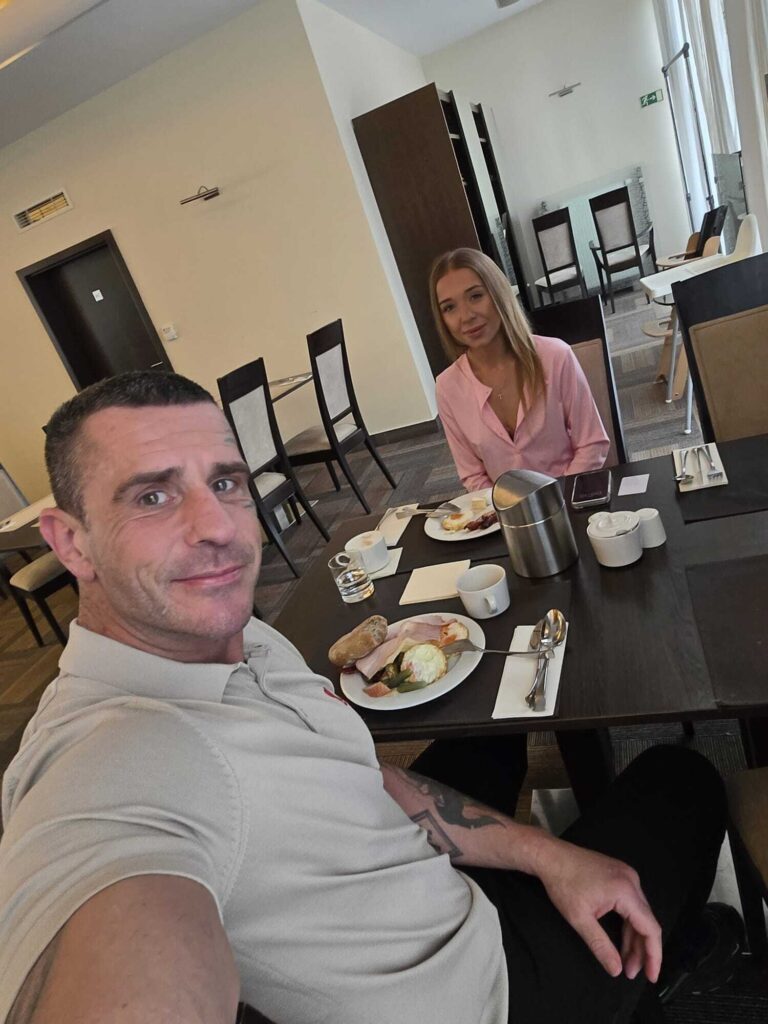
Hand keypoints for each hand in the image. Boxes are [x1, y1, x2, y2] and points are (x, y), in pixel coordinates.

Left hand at [535, 836, 661, 982]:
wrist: (550, 856)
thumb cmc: (562, 882)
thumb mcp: (579, 919)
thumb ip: (600, 946)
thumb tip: (615, 969)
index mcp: (625, 890)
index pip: (650, 928)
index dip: (654, 955)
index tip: (651, 975)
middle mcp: (631, 880)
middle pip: (647, 921)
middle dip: (642, 950)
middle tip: (632, 972)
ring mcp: (627, 876)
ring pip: (639, 914)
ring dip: (634, 938)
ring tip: (627, 962)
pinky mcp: (620, 875)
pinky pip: (631, 903)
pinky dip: (628, 923)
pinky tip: (623, 940)